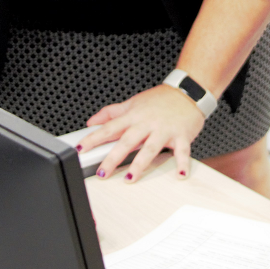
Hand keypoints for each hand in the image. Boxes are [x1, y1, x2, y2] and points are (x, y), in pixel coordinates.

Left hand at [78, 84, 205, 182]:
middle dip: (113, 158)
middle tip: (102, 173)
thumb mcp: (134, 102)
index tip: (80, 149)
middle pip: (127, 141)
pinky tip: (180, 174)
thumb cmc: (162, 99)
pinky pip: (182, 150)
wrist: (189, 91)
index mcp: (134, 116)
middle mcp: (147, 123)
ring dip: (140, 164)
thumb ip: (112, 112)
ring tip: (130, 178)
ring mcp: (164, 129)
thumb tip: (92, 121)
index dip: (93, 138)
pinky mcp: (182, 135)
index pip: (109, 128)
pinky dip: (182, 162)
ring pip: (150, 148)